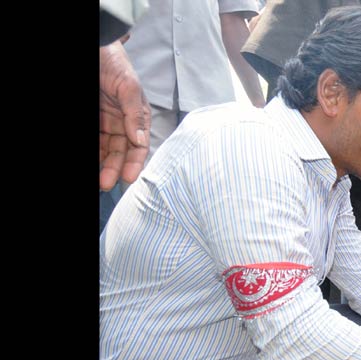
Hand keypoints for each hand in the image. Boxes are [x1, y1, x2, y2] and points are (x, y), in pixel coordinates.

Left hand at [100, 41, 149, 190]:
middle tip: (106, 184)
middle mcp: (122, 123)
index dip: (134, 162)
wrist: (95, 46)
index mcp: (136, 116)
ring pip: (105, 149)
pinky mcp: (93, 121)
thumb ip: (134, 114)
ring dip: (102, 165)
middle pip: (119, 151)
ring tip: (99, 180)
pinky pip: (95, 140)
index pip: (138, 145)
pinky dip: (95, 153)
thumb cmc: (113, 62)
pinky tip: (93, 162)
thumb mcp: (128, 86)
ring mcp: (105, 122)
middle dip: (114, 168)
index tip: (127, 178)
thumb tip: (139, 140)